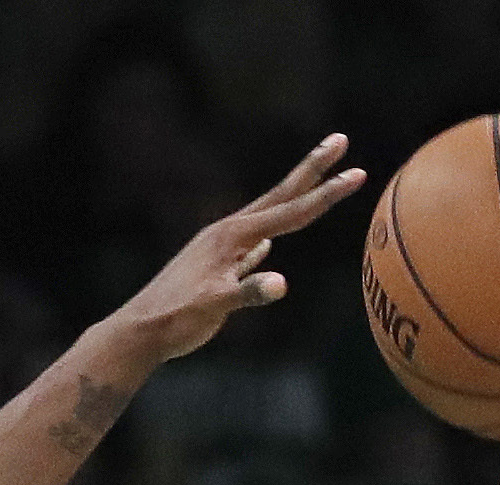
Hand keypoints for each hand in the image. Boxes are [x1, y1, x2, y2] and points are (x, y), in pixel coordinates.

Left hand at [102, 136, 364, 370]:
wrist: (142, 329)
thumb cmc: (176, 318)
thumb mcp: (213, 306)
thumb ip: (247, 292)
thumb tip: (281, 284)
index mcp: (233, 235)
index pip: (290, 211)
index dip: (326, 193)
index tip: (357, 172)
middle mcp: (229, 231)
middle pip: (281, 195)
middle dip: (313, 169)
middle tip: (341, 140)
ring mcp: (223, 247)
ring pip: (268, 215)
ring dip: (294, 197)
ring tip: (313, 181)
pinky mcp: (218, 265)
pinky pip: (253, 243)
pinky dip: (269, 235)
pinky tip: (271, 241)